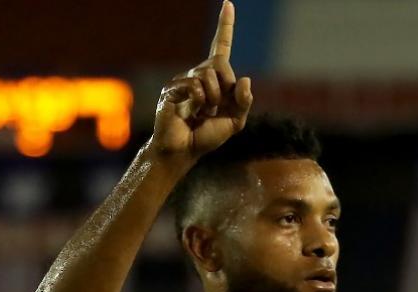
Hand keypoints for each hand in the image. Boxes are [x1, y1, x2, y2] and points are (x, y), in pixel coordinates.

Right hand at [152, 1, 253, 161]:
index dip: (226, 27)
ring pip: (208, 76)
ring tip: (202, 113)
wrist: (183, 151)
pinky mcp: (172, 89)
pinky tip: (191, 112)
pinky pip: (195, 85)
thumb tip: (245, 79)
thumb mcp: (234, 122)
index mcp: (214, 80)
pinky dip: (200, 100)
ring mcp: (183, 81)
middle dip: (225, 89)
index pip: (221, 48)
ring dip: (212, 98)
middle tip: (215, 108)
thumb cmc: (206, 137)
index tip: (228, 4)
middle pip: (220, 64)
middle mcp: (197, 75)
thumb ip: (244, 103)